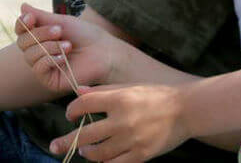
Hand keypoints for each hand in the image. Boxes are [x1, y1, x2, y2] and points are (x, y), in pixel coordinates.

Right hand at [15, 4, 115, 92]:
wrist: (103, 52)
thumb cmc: (85, 35)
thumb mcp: (61, 22)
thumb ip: (41, 16)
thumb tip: (22, 5)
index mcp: (40, 37)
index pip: (21, 31)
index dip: (22, 24)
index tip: (31, 18)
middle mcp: (38, 52)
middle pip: (22, 43)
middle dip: (40, 34)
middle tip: (59, 30)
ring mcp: (43, 67)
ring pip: (30, 56)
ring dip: (49, 47)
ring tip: (68, 45)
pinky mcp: (49, 80)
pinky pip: (39, 68)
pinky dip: (51, 60)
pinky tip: (64, 58)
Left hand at [49, 84, 190, 161]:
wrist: (186, 109)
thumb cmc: (155, 95)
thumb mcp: (130, 86)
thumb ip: (103, 90)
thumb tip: (79, 93)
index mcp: (119, 98)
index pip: (83, 105)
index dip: (71, 110)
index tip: (69, 115)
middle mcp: (123, 119)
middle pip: (85, 135)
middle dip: (65, 141)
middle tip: (54, 146)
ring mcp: (132, 139)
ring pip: (98, 154)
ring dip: (86, 153)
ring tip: (83, 151)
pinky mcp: (141, 155)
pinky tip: (101, 160)